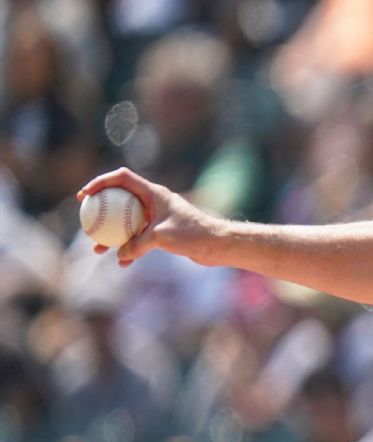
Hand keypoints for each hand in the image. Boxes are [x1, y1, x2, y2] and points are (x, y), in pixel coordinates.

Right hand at [77, 168, 225, 266]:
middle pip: (120, 200)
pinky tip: (123, 263)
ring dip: (112, 236)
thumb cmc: (193, 234)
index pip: (121, 178)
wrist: (217, 244)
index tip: (85, 195)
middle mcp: (154, 202)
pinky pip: (139, 239)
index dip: (101, 182)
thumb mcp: (161, 237)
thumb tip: (120, 255)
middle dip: (101, 209)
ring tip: (98, 250)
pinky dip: (130, 249)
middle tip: (85, 219)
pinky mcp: (162, 233)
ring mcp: (157, 217)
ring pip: (127, 224)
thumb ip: (138, 244)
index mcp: (153, 193)